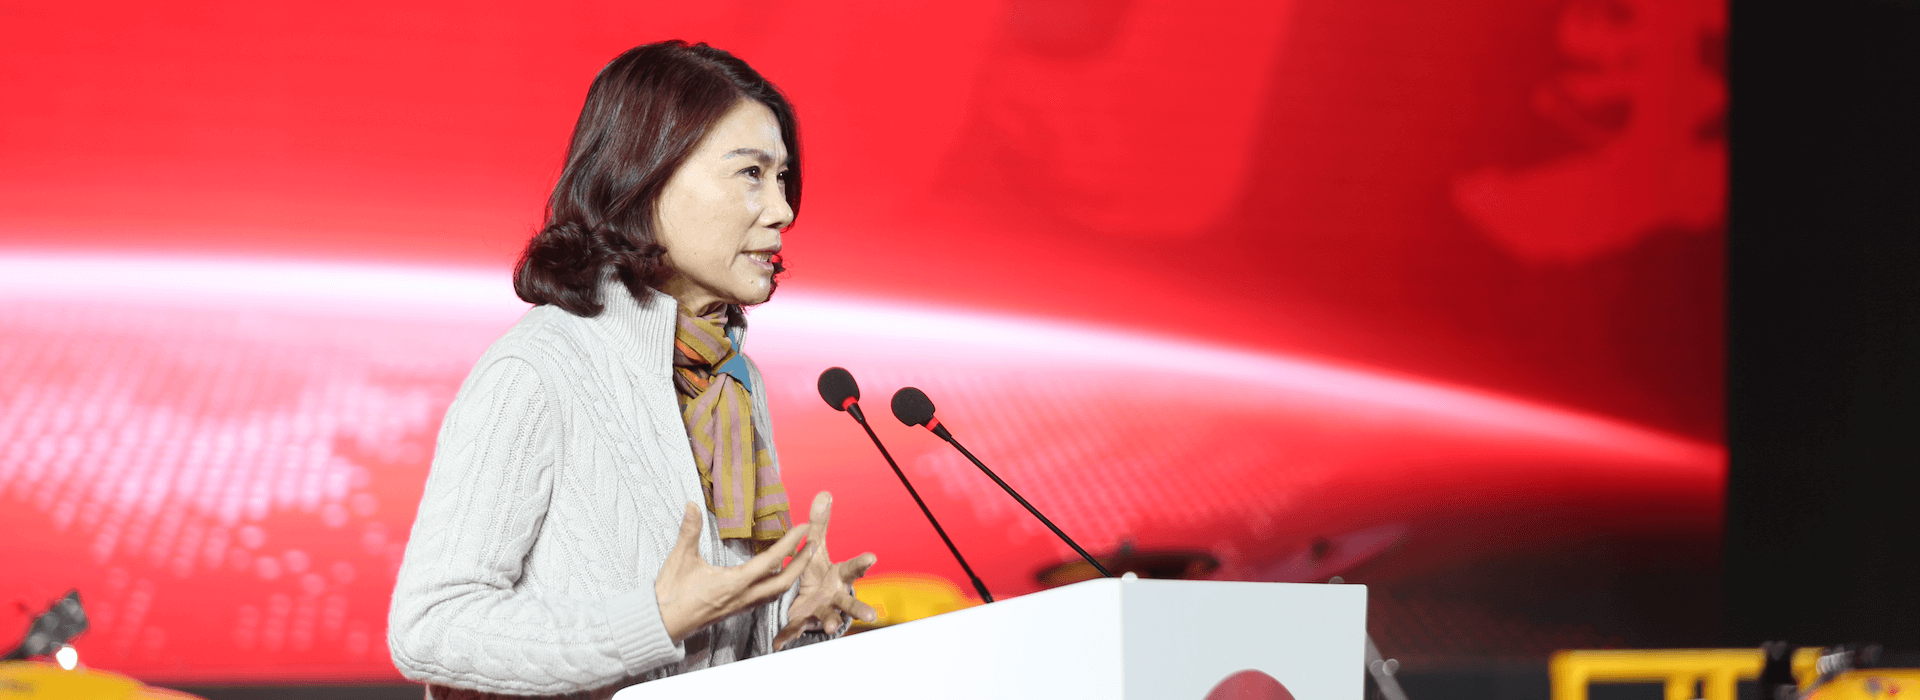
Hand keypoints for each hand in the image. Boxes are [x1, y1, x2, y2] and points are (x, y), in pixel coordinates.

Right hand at [655, 502, 809, 641]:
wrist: (661, 624)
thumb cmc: (670, 593)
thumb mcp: (680, 558)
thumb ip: (689, 530)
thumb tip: (692, 505)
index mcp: (734, 583)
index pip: (771, 561)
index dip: (790, 544)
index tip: (803, 528)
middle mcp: (743, 597)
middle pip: (784, 581)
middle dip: (802, 563)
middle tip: (813, 543)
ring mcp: (741, 606)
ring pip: (776, 593)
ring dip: (792, 576)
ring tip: (801, 558)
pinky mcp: (736, 610)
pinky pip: (765, 599)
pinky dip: (778, 586)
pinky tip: (777, 577)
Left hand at [776, 492, 877, 647]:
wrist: (813, 601)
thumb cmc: (819, 572)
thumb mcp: (818, 548)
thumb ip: (819, 524)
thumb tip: (824, 493)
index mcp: (839, 576)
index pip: (853, 568)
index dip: (862, 563)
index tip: (872, 557)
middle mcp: (834, 596)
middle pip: (850, 602)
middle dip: (860, 608)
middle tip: (872, 615)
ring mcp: (821, 611)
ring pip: (830, 618)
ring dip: (832, 623)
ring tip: (831, 629)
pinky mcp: (804, 622)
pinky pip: (795, 630)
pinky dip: (787, 636)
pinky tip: (778, 644)